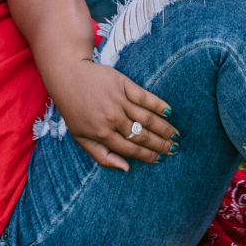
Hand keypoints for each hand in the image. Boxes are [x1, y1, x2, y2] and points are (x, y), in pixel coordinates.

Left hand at [41, 60, 177, 171]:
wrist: (68, 76)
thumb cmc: (74, 109)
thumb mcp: (80, 137)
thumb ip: (102, 156)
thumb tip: (125, 169)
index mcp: (102, 134)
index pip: (131, 149)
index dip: (148, 155)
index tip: (161, 159)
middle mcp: (112, 119)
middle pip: (142, 135)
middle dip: (161, 144)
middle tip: (175, 149)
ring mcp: (119, 101)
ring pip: (147, 119)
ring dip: (164, 128)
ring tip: (176, 135)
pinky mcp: (123, 84)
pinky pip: (145, 97)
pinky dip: (159, 105)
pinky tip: (169, 111)